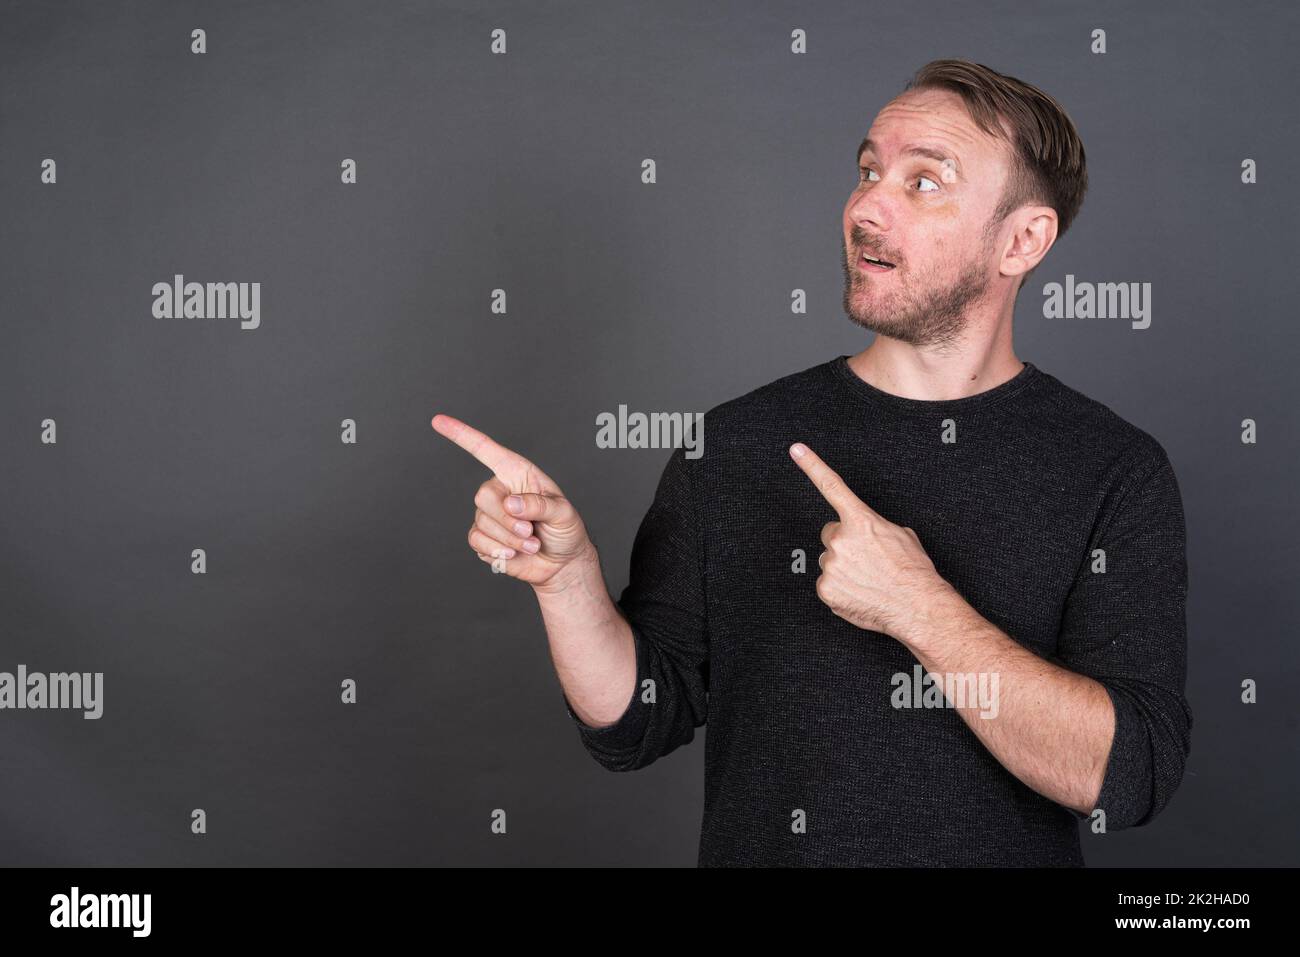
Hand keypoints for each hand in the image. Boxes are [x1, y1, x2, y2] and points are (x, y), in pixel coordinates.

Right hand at [433, 414, 595, 589]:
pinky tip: (514, 554)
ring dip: (511, 539)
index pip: (486, 450)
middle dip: (508, 520)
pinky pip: (477, 541)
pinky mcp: (483, 538)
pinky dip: (498, 551)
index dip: (462, 435)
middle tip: (531, 532)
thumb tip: (511, 504)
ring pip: (483, 523)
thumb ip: (539, 505)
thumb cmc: (565, 530)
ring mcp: (489, 515)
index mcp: (518, 473)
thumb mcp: (563, 512)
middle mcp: (500, 491)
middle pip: (483, 496)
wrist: (561, 562)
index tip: (438, 420)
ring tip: (532, 544)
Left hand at [790, 441, 946, 637]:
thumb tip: (865, 533)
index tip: (796, 449)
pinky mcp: (826, 589)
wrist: (916, 606)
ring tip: (868, 579)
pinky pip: (828, 583)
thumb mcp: (900, 535)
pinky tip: (860, 592)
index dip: (812, 465)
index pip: (832, 486)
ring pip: (830, 561)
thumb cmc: (913, 571)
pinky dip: (841, 588)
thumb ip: (874, 526)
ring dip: (844, 567)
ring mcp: (831, 565)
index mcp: (860, 520)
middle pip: (831, 534)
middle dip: (845, 543)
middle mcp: (841, 540)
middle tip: (867, 559)